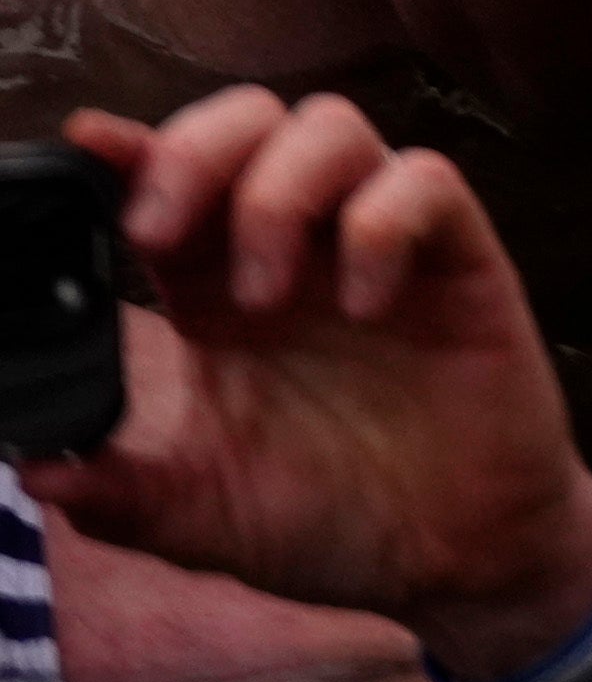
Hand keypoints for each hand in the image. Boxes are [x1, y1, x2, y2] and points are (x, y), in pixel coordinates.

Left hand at [36, 94, 591, 677]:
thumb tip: (33, 468)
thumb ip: (114, 490)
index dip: (125, 152)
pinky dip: (382, 225)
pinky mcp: (460, 261)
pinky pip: (426, 182)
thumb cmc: (318, 523)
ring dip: (278, 193)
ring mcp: (377, 249)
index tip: (86, 145)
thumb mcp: (192, 514)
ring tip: (267, 294)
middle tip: (159, 233)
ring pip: (331, 128)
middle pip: (246, 120)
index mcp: (210, 293)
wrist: (448, 562)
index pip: (165, 182)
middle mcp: (293, 250)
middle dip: (193, 151)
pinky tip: (366, 306)